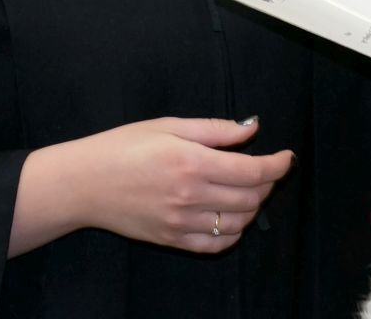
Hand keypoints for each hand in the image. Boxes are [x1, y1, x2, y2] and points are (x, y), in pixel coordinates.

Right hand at [72, 117, 292, 252]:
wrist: (84, 183)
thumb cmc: (121, 146)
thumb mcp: (167, 125)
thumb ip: (213, 129)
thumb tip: (251, 129)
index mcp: (191, 161)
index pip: (252, 171)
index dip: (277, 165)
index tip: (286, 157)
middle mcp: (191, 196)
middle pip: (251, 198)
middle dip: (268, 183)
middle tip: (265, 169)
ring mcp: (182, 222)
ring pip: (239, 223)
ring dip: (253, 207)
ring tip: (248, 190)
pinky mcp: (173, 240)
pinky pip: (216, 245)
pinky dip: (233, 233)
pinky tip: (231, 217)